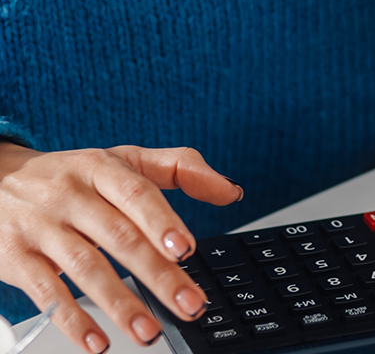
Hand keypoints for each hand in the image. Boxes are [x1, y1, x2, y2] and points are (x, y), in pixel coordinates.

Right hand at [0, 143, 242, 351]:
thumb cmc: (70, 174)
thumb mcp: (120, 160)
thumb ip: (178, 168)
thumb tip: (230, 190)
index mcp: (101, 167)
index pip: (136, 193)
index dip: (162, 220)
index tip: (187, 249)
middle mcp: (71, 194)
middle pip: (119, 235)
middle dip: (157, 274)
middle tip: (188, 303)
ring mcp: (42, 226)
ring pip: (86, 266)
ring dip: (120, 303)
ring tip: (150, 331)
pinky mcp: (16, 258)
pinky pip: (46, 292)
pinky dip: (71, 319)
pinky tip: (96, 341)